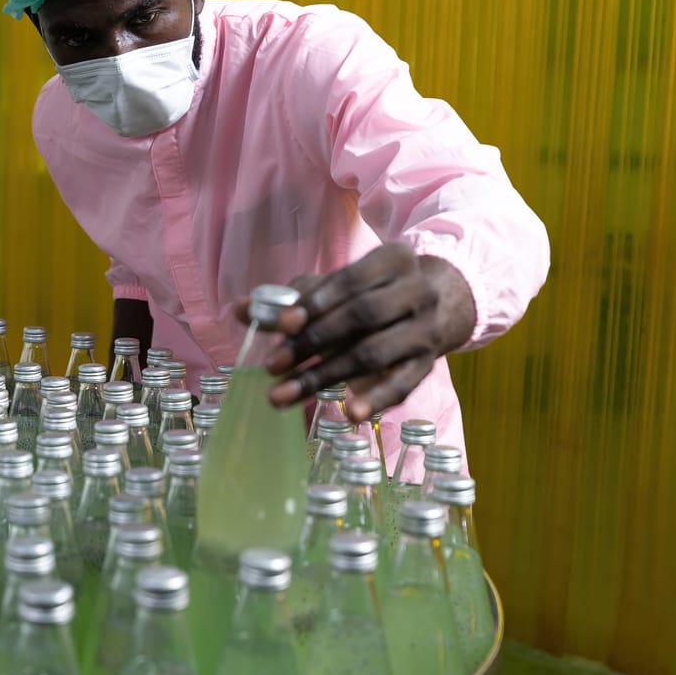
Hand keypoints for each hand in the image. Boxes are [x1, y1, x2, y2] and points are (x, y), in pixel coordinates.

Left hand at [249, 243, 475, 420]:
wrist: (435, 307)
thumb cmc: (370, 293)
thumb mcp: (336, 287)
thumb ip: (291, 298)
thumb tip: (240, 310)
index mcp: (393, 260)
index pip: (351, 280)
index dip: (316, 302)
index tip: (282, 325)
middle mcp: (417, 292)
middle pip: (362, 316)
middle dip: (313, 342)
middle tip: (271, 366)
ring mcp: (427, 330)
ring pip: (374, 353)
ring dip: (325, 376)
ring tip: (282, 395)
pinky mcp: (429, 365)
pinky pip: (403, 385)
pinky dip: (376, 400)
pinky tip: (350, 414)